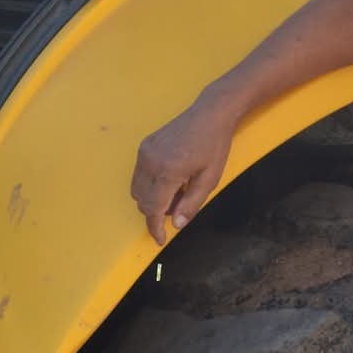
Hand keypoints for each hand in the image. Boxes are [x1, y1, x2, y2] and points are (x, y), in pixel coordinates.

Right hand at [131, 97, 237, 244]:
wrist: (210, 113)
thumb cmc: (214, 145)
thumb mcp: (210, 179)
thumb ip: (192, 204)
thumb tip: (176, 225)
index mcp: (169, 170)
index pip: (153, 208)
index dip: (155, 228)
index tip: (161, 239)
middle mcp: (151, 161)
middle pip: (142, 201)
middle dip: (156, 212)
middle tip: (180, 206)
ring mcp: (145, 152)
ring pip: (137, 189)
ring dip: (152, 198)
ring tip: (177, 190)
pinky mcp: (144, 145)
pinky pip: (139, 174)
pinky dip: (150, 184)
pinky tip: (171, 178)